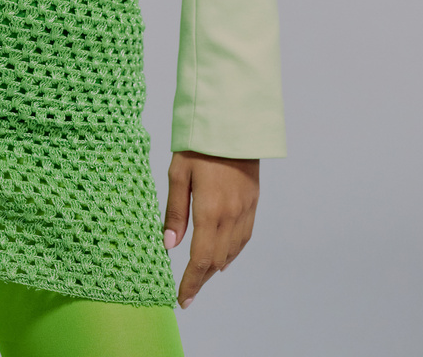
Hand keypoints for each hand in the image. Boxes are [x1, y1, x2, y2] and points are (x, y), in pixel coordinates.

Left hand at [163, 151, 259, 308]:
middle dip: (201, 278)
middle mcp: (231, 216)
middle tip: (186, 288)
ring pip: (232, 252)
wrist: (232, 123)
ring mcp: (245, 210)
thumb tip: (168, 245)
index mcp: (209, 211)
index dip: (191, 283)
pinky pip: (244, 238)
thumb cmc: (198, 144)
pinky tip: (223, 255)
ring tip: (200, 275)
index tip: (182, 300)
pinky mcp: (253, 203)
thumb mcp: (178, 174)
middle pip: (216, 261)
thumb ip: (175, 212)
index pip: (200, 260)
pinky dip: (232, 252)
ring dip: (216, 267)